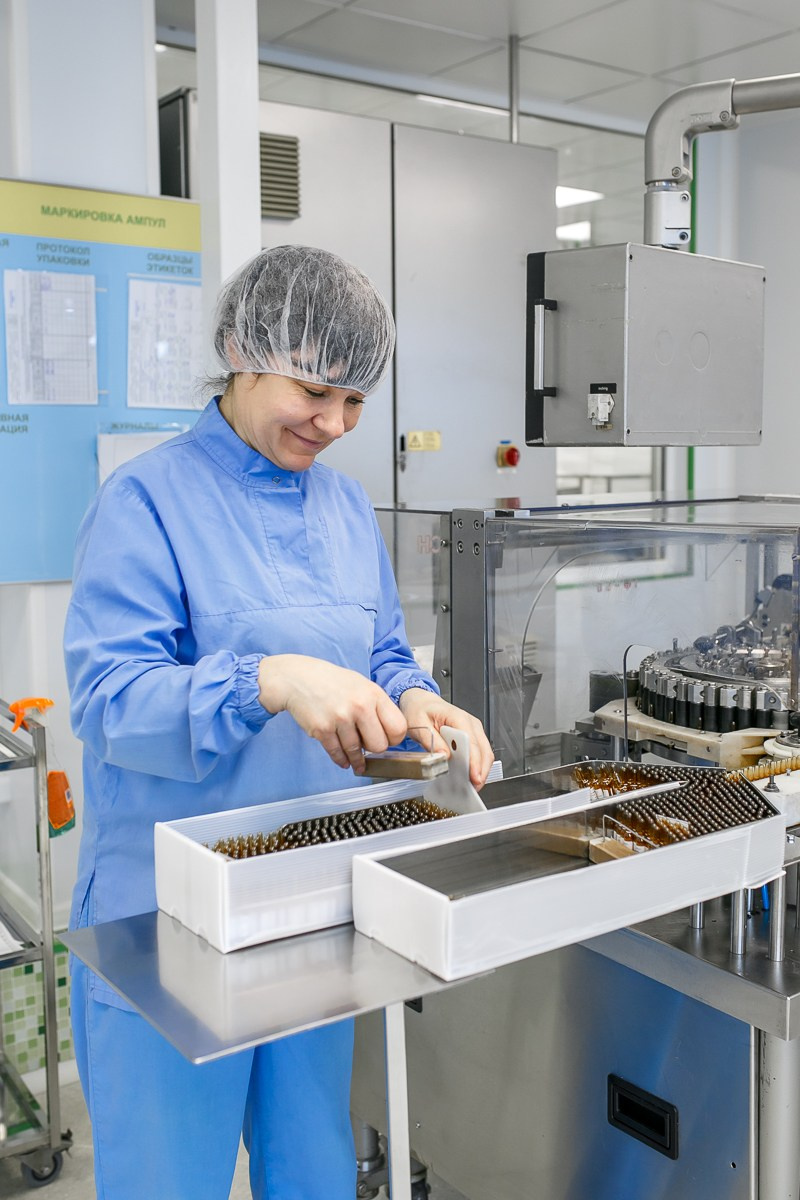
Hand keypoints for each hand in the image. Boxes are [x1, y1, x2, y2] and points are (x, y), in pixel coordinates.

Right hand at [258, 655, 407, 772]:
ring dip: (356, 758)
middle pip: (379, 745)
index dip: (394, 738)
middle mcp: (359, 706)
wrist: (297, 678)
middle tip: (368, 745)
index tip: (388, 740)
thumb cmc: (332, 682)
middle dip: (374, 749)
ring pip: (356, 752)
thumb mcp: (361, 685)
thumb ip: (377, 706)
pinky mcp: (322, 730)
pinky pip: (337, 753)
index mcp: (373, 694)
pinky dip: (341, 760)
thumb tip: (391, 733)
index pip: (398, 727)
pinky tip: (344, 760)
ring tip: (356, 761)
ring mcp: (340, 719)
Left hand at [398, 688, 493, 789]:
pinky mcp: (471, 736)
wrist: (421, 702)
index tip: (474, 777)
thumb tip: (444, 755)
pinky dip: (476, 766)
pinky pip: (478, 753)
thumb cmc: (420, 710)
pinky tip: (467, 775)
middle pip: (483, 749)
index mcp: (457, 717)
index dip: (475, 762)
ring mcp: (473, 729)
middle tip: (473, 787)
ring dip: (480, 769)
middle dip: (481, 770)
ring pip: (484, 753)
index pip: (471, 742)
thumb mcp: (419, 724)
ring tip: (470, 785)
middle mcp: (469, 723)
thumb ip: (432, 740)